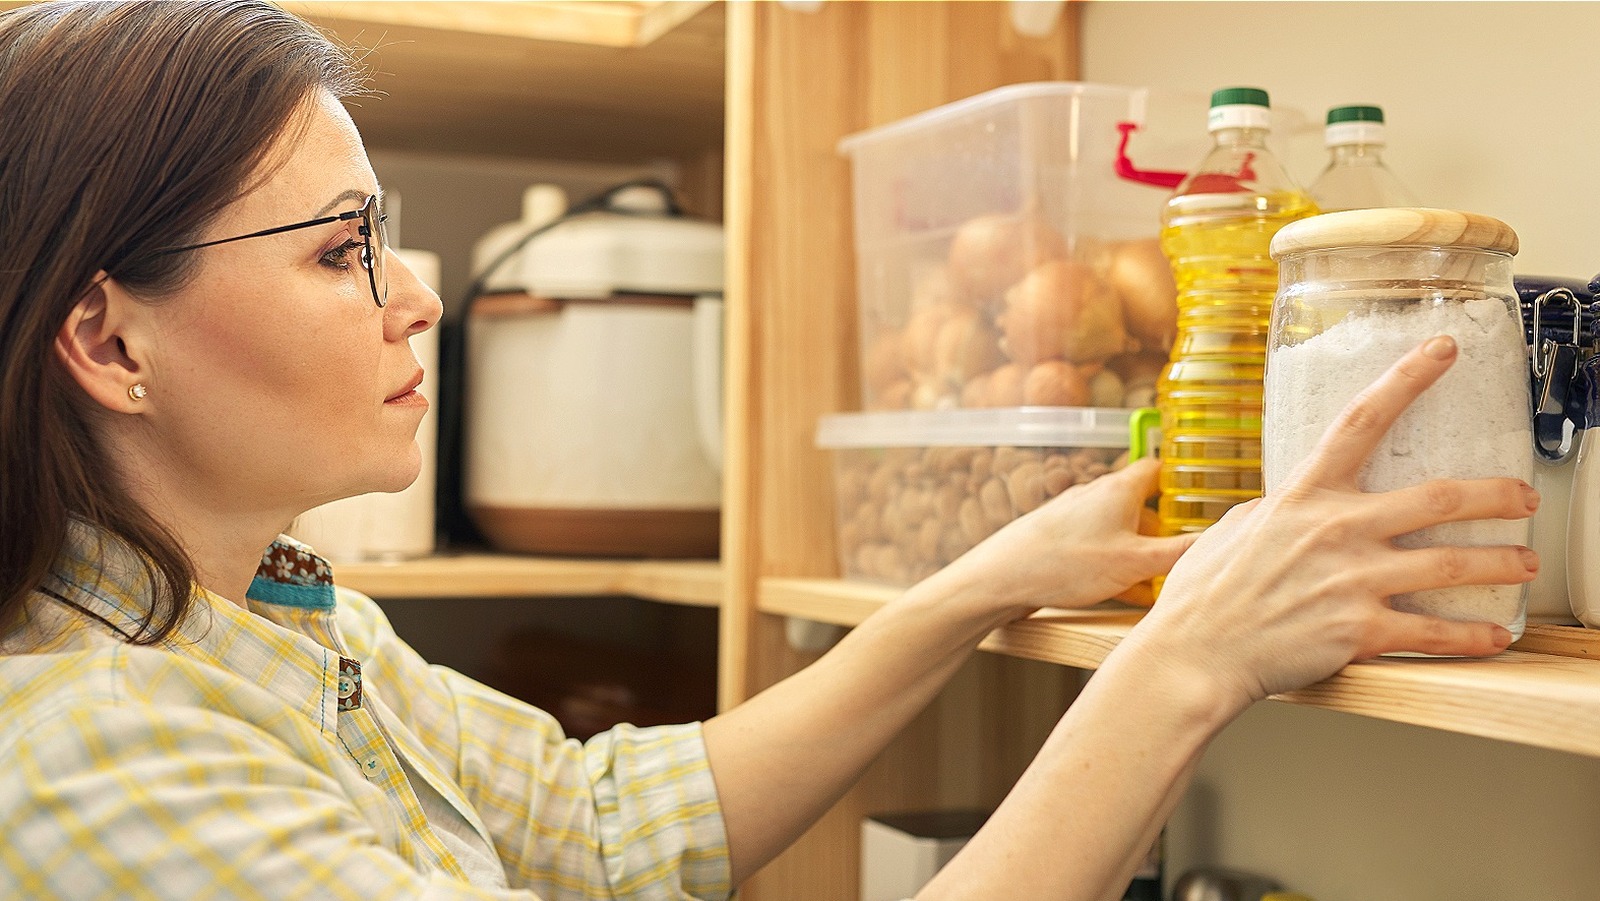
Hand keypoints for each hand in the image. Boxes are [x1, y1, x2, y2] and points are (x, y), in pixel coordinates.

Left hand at [937, 456, 1196, 617]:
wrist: (999, 578)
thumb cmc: (1064, 563)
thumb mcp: (1135, 562)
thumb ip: (1179, 552)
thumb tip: (1219, 540)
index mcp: (1119, 489)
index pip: (1160, 470)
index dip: (1184, 482)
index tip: (1204, 497)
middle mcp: (1096, 495)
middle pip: (1142, 505)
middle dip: (1164, 530)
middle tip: (1184, 552)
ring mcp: (1074, 517)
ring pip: (1120, 531)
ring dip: (1140, 553)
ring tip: (1157, 582)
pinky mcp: (1058, 539)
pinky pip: (1098, 548)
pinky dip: (1115, 565)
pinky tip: (1122, 592)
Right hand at [1127, 336, 1537, 712]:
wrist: (1195, 654)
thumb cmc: (1205, 595)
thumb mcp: (1238, 528)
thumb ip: (1283, 509)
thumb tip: (1301, 501)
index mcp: (1304, 496)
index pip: (1361, 421)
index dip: (1407, 378)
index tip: (1443, 349)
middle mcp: (1336, 530)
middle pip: (1438, 498)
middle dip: (1495, 495)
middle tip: (1524, 496)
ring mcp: (1351, 581)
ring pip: (1452, 565)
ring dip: (1502, 563)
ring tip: (1526, 563)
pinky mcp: (1358, 631)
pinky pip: (1434, 633)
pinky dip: (1473, 637)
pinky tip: (1495, 636)